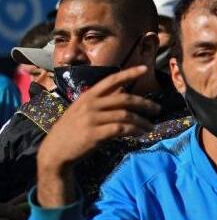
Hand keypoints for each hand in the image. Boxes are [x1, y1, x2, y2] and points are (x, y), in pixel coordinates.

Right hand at [38, 66, 159, 175]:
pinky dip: (134, 131)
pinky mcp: (94, 133)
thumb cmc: (72, 130)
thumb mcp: (82, 110)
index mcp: (88, 96)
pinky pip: (121, 129)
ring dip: (142, 121)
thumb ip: (101, 102)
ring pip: (125, 115)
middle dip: (144, 103)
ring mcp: (92, 119)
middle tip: (158, 109)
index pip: (111, 80)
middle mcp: (90, 104)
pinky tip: (140, 134)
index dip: (129, 73)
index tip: (144, 68)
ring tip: (151, 127)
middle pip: (124, 99)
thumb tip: (124, 95)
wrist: (55, 151)